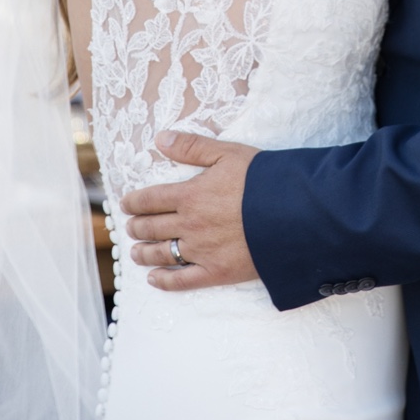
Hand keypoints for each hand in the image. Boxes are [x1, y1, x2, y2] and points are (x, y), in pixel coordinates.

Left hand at [120, 132, 259, 289]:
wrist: (293, 214)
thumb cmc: (263, 180)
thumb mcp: (228, 153)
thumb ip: (192, 146)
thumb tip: (160, 139)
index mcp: (190, 195)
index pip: (150, 199)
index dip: (134, 202)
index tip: (125, 204)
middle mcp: (189, 224)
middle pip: (152, 227)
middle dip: (136, 226)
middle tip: (130, 226)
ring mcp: (201, 251)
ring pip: (161, 253)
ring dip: (143, 252)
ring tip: (134, 252)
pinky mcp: (216, 272)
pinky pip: (182, 280)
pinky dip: (164, 281)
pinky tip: (154, 279)